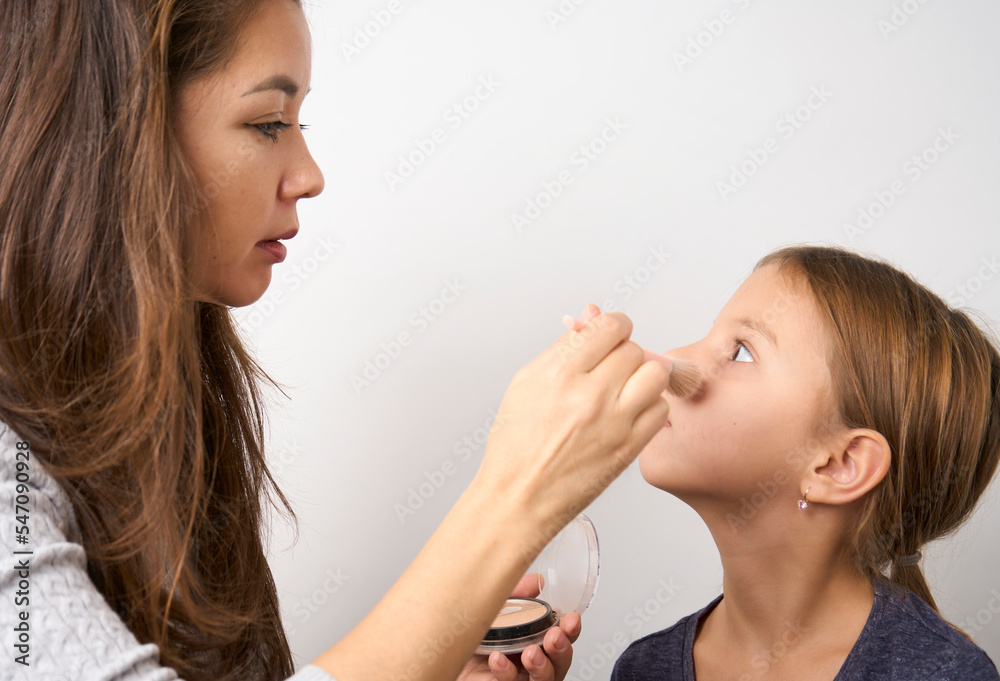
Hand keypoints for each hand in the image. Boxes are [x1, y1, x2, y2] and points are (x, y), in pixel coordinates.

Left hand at [458, 575, 581, 680]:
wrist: (443, 654)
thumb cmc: (471, 633)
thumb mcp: (494, 607)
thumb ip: (516, 594)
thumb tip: (537, 581)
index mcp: (534, 639)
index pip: (562, 636)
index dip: (571, 629)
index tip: (572, 618)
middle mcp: (531, 661)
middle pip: (560, 661)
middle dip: (562, 649)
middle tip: (554, 637)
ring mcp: (519, 678)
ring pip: (544, 679)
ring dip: (541, 666)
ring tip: (531, 653)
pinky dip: (506, 673)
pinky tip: (497, 659)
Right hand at [475, 302, 670, 533]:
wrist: (519, 497)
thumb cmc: (516, 445)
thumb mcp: (526, 383)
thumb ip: (563, 348)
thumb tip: (590, 320)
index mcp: (560, 373)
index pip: (610, 327)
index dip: (615, 325)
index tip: (613, 332)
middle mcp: (590, 395)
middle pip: (634, 349)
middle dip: (623, 353)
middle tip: (611, 367)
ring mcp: (613, 422)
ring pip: (655, 375)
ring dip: (643, 376)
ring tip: (624, 388)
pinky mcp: (629, 448)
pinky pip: (660, 409)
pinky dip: (648, 406)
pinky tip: (628, 413)